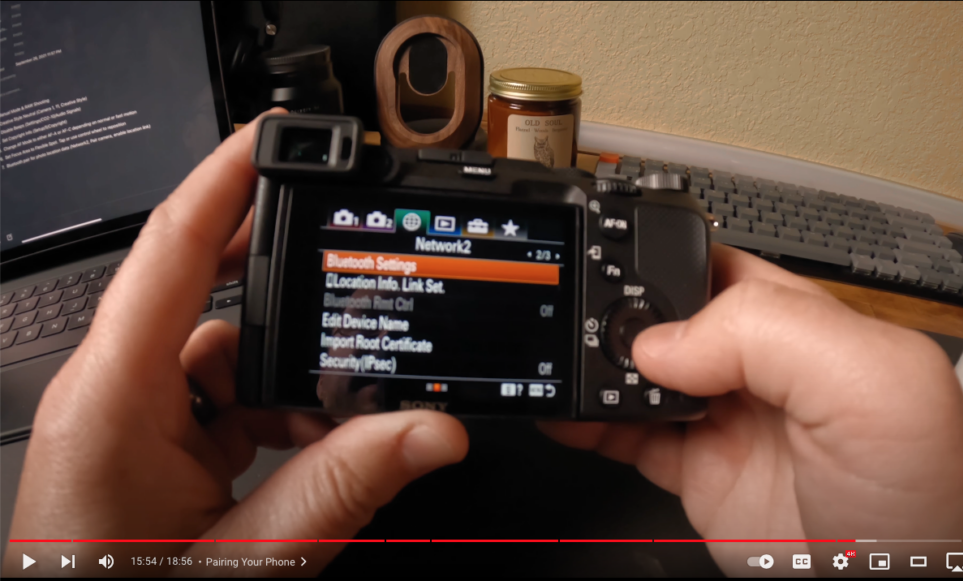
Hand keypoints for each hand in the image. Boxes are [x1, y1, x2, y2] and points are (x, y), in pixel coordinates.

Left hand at [3, 111, 467, 575]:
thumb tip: (428, 432)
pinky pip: (220, 396)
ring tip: (339, 423)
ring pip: (224, 352)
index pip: (171, 253)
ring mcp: (131, 419)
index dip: (225, 179)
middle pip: (206, 292)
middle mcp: (114, 395)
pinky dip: (272, 413)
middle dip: (286, 287)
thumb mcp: (243, 563)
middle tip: (351, 276)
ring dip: (289, 378)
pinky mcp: (150, 443)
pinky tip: (306, 452)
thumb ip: (338, 493)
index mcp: (113, 404)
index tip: (274, 136)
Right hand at [542, 244, 962, 574]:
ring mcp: (723, 422)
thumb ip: (772, 334)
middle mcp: (758, 367)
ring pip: (637, 378)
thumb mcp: (873, 386)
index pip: (712, 267)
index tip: (608, 278)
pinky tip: (564, 414)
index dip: (659, 265)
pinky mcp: (698, 474)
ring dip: (593, 370)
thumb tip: (661, 343)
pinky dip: (586, 424)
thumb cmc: (928, 501)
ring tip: (557, 366)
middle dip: (615, 318)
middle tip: (577, 333)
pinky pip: (627, 438)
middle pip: (664, 321)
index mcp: (801, 323)